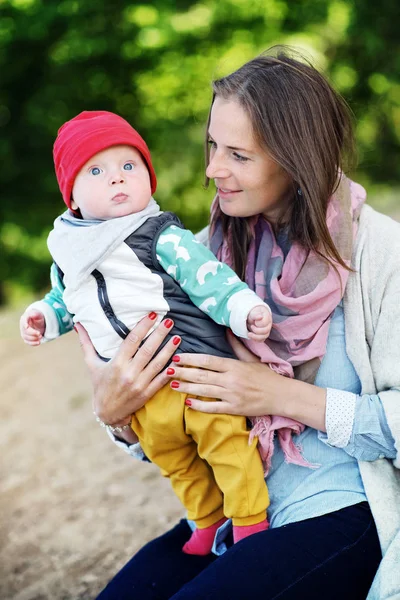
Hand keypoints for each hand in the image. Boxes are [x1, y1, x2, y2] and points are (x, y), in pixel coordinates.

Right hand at [20, 308, 45, 345]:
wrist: (38, 321)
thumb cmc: (37, 316)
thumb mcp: (37, 314)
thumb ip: (35, 314)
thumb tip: (32, 315)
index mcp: (24, 319)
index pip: (23, 321)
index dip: (24, 324)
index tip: (27, 327)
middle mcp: (22, 326)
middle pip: (25, 331)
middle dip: (33, 333)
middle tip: (40, 334)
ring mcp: (24, 332)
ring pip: (26, 337)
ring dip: (33, 338)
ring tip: (41, 336)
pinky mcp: (26, 338)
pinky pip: (27, 342)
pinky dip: (32, 343)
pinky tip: (38, 342)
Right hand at [74, 314, 180, 429]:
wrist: (107, 413)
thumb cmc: (100, 386)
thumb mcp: (92, 365)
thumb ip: (87, 344)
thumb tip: (78, 324)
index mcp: (116, 364)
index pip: (132, 341)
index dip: (143, 326)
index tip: (152, 315)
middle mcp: (128, 373)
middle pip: (147, 350)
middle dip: (160, 334)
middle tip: (170, 320)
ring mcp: (139, 384)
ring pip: (157, 364)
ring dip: (169, 350)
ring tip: (177, 337)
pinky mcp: (147, 393)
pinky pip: (161, 379)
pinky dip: (170, 370)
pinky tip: (178, 360)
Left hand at [166, 329, 281, 416]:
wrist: (281, 395)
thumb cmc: (266, 376)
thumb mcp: (251, 358)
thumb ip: (237, 346)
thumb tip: (227, 330)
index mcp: (234, 365)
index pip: (208, 360)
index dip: (191, 358)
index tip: (177, 357)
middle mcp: (231, 379)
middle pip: (202, 375)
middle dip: (183, 372)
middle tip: (167, 370)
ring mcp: (232, 395)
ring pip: (204, 390)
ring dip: (187, 388)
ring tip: (172, 385)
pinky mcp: (235, 409)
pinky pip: (214, 407)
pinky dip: (200, 406)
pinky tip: (188, 403)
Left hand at [246, 304, 271, 340]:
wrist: (253, 316)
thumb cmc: (254, 314)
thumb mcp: (253, 313)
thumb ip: (256, 315)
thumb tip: (260, 317)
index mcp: (267, 317)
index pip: (265, 323)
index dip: (259, 323)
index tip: (254, 322)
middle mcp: (269, 325)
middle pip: (266, 331)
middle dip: (257, 330)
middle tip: (251, 326)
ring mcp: (267, 330)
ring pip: (264, 337)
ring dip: (255, 336)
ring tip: (248, 334)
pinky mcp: (263, 335)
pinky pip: (261, 340)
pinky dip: (255, 339)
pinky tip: (251, 336)